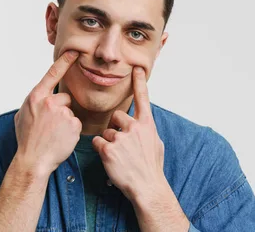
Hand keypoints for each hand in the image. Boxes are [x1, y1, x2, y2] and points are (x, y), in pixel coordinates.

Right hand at [14, 50, 81, 176]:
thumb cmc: (27, 139)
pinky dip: (71, 131)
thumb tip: (41, 96)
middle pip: (65, 97)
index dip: (65, 61)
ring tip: (54, 133)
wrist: (33, 160)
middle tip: (51, 125)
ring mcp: (63, 113)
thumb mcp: (23, 115)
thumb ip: (34, 102)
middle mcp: (49, 102)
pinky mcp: (73, 124)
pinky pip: (76, 123)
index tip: (75, 51)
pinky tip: (61, 138)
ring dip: (66, 120)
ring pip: (70, 111)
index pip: (52, 74)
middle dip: (61, 108)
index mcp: (36, 97)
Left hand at [92, 66, 165, 200]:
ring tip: (120, 158)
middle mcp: (135, 128)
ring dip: (109, 143)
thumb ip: (146, 131)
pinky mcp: (109, 150)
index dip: (139, 82)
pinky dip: (102, 151)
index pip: (143, 99)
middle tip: (122, 145)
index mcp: (147, 125)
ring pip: (107, 132)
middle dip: (116, 128)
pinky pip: (98, 142)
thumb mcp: (156, 144)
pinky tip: (111, 161)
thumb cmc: (152, 167)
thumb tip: (142, 125)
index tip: (137, 68)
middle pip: (116, 117)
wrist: (147, 188)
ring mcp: (121, 138)